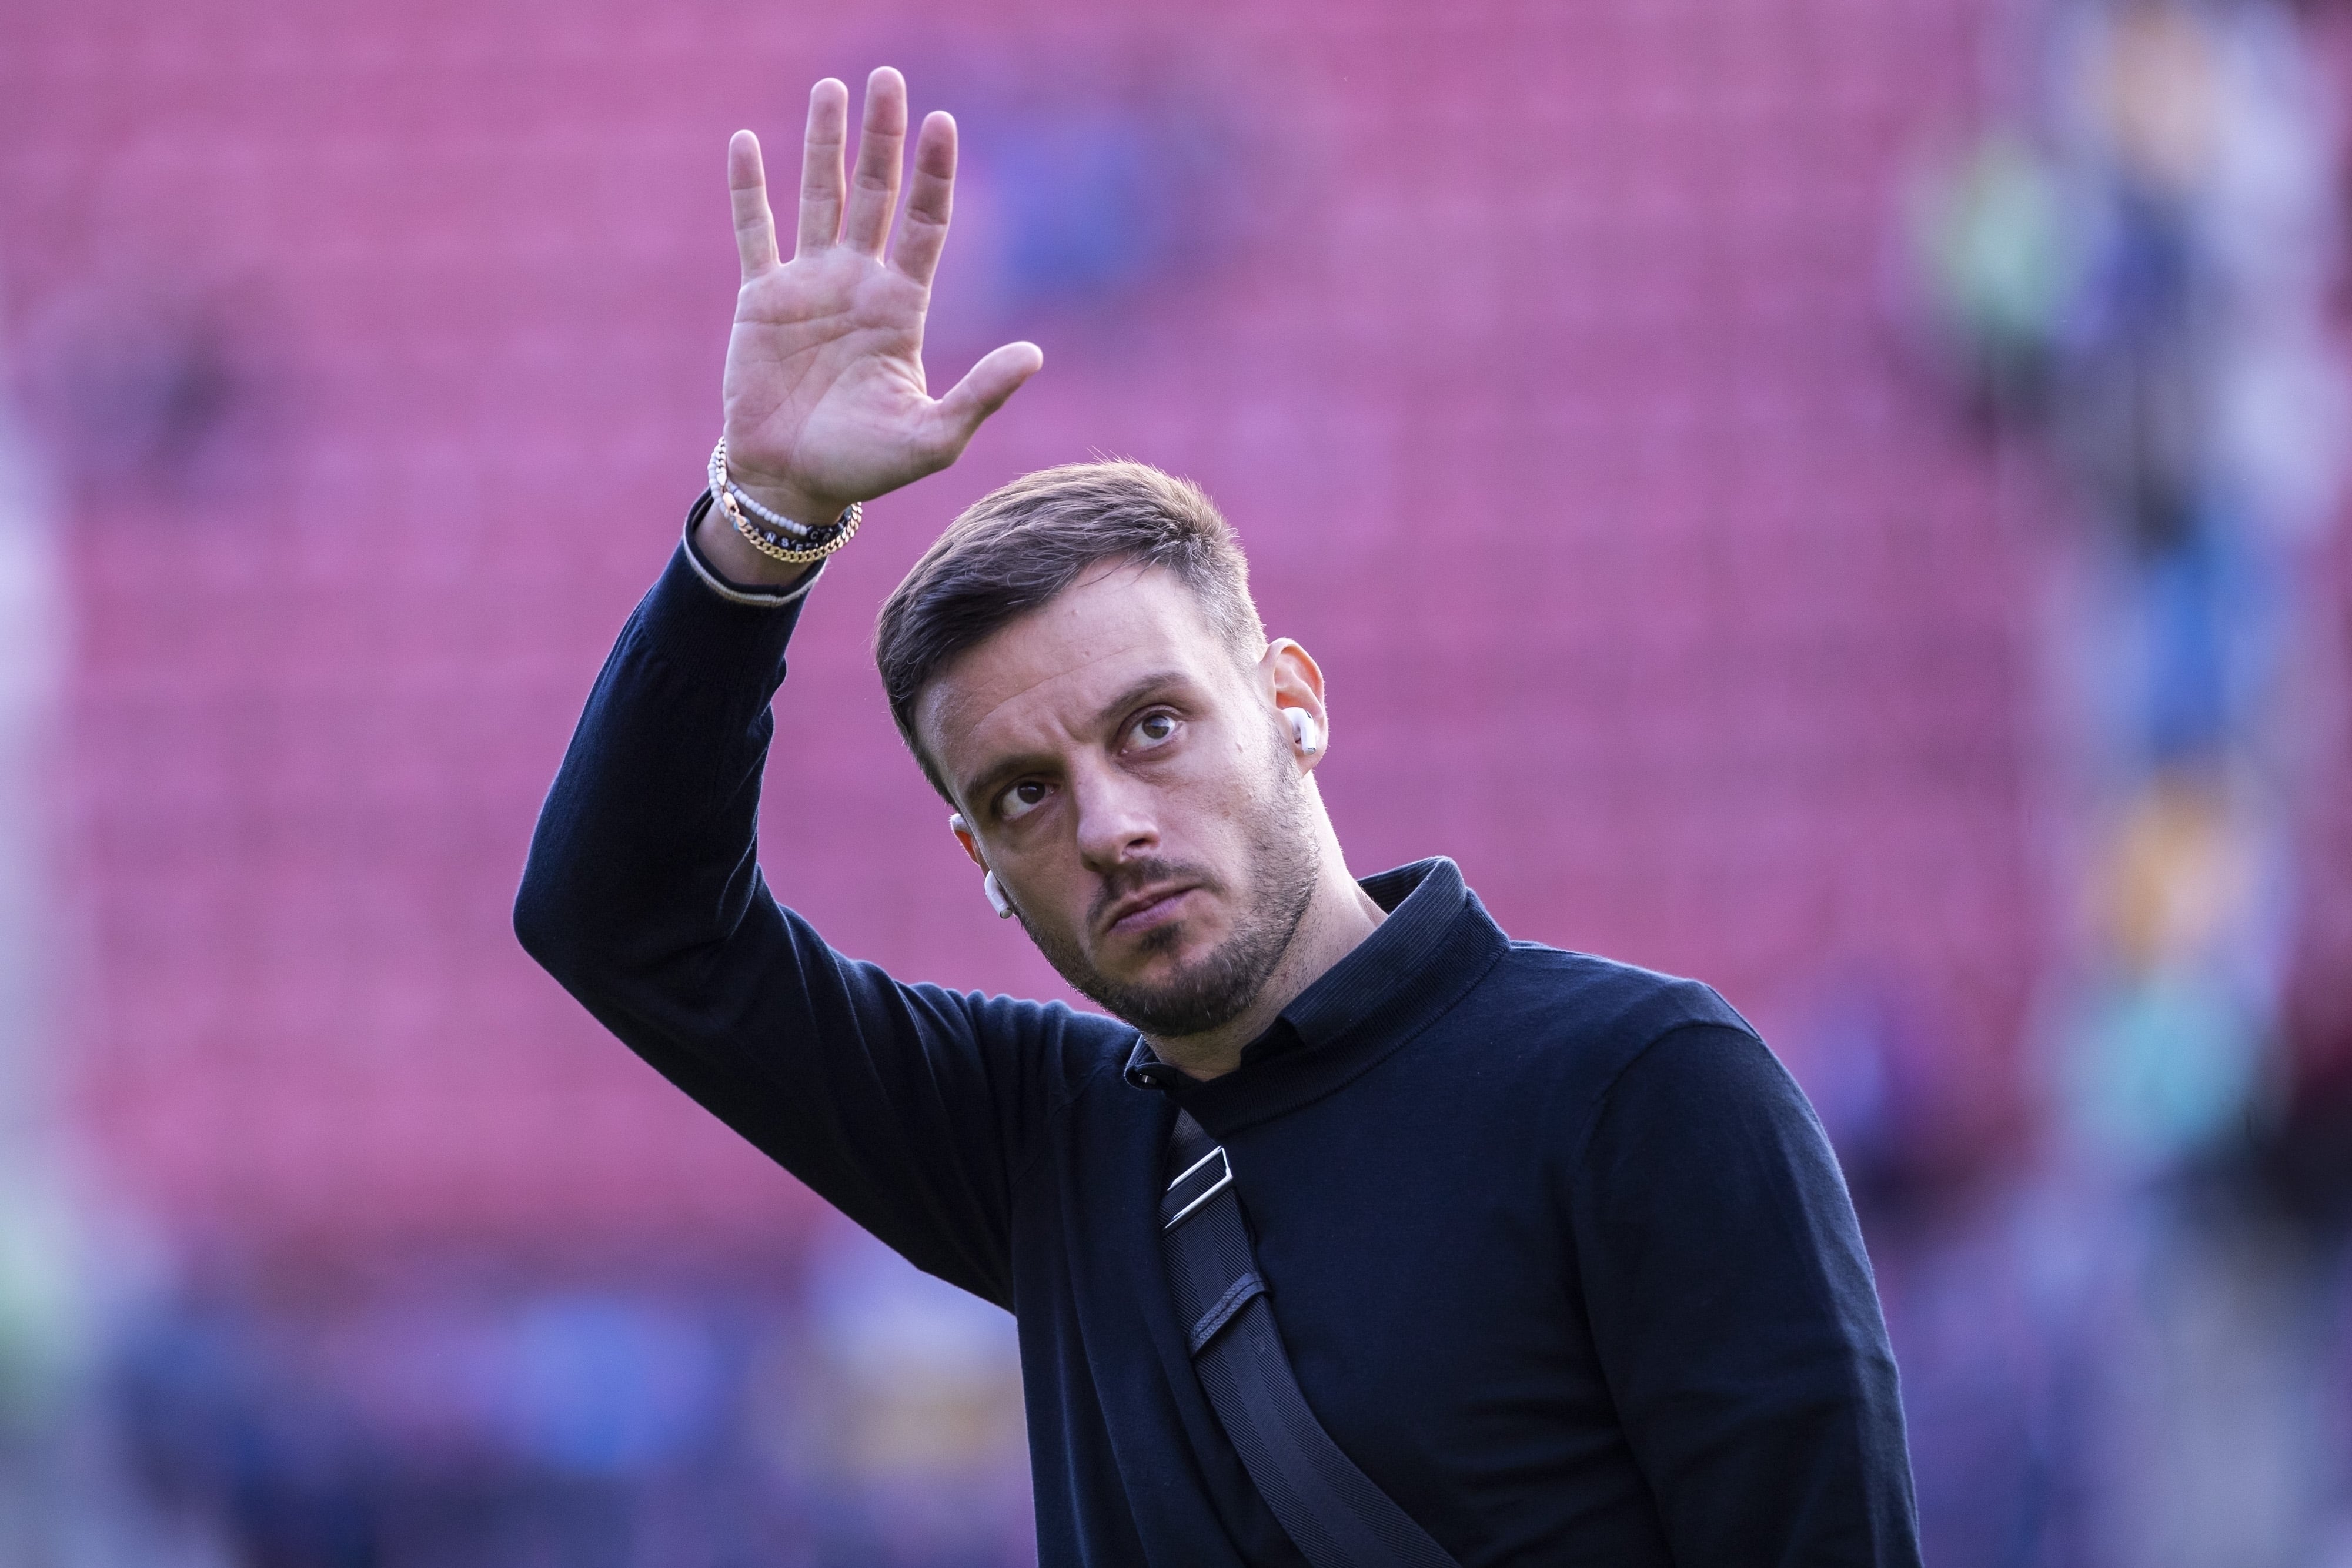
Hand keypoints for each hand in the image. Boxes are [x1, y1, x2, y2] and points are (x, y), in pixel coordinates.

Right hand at [719, 68, 1041, 528]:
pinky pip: (754, 232)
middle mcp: (858, 283)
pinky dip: (750, 189)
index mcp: (902, 306)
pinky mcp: (759, 298)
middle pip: (874, 194)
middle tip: (888, 79)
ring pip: (818, 197)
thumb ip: (982, 393)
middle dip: (882, 138)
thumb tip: (1035, 355)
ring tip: (831, 88)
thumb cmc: (866, 465)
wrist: (793, 482)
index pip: (924, 223)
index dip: (933, 175)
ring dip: (823, 144)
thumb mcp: (934, 436)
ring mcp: (808, 285)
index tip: (942, 123)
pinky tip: (747, 142)